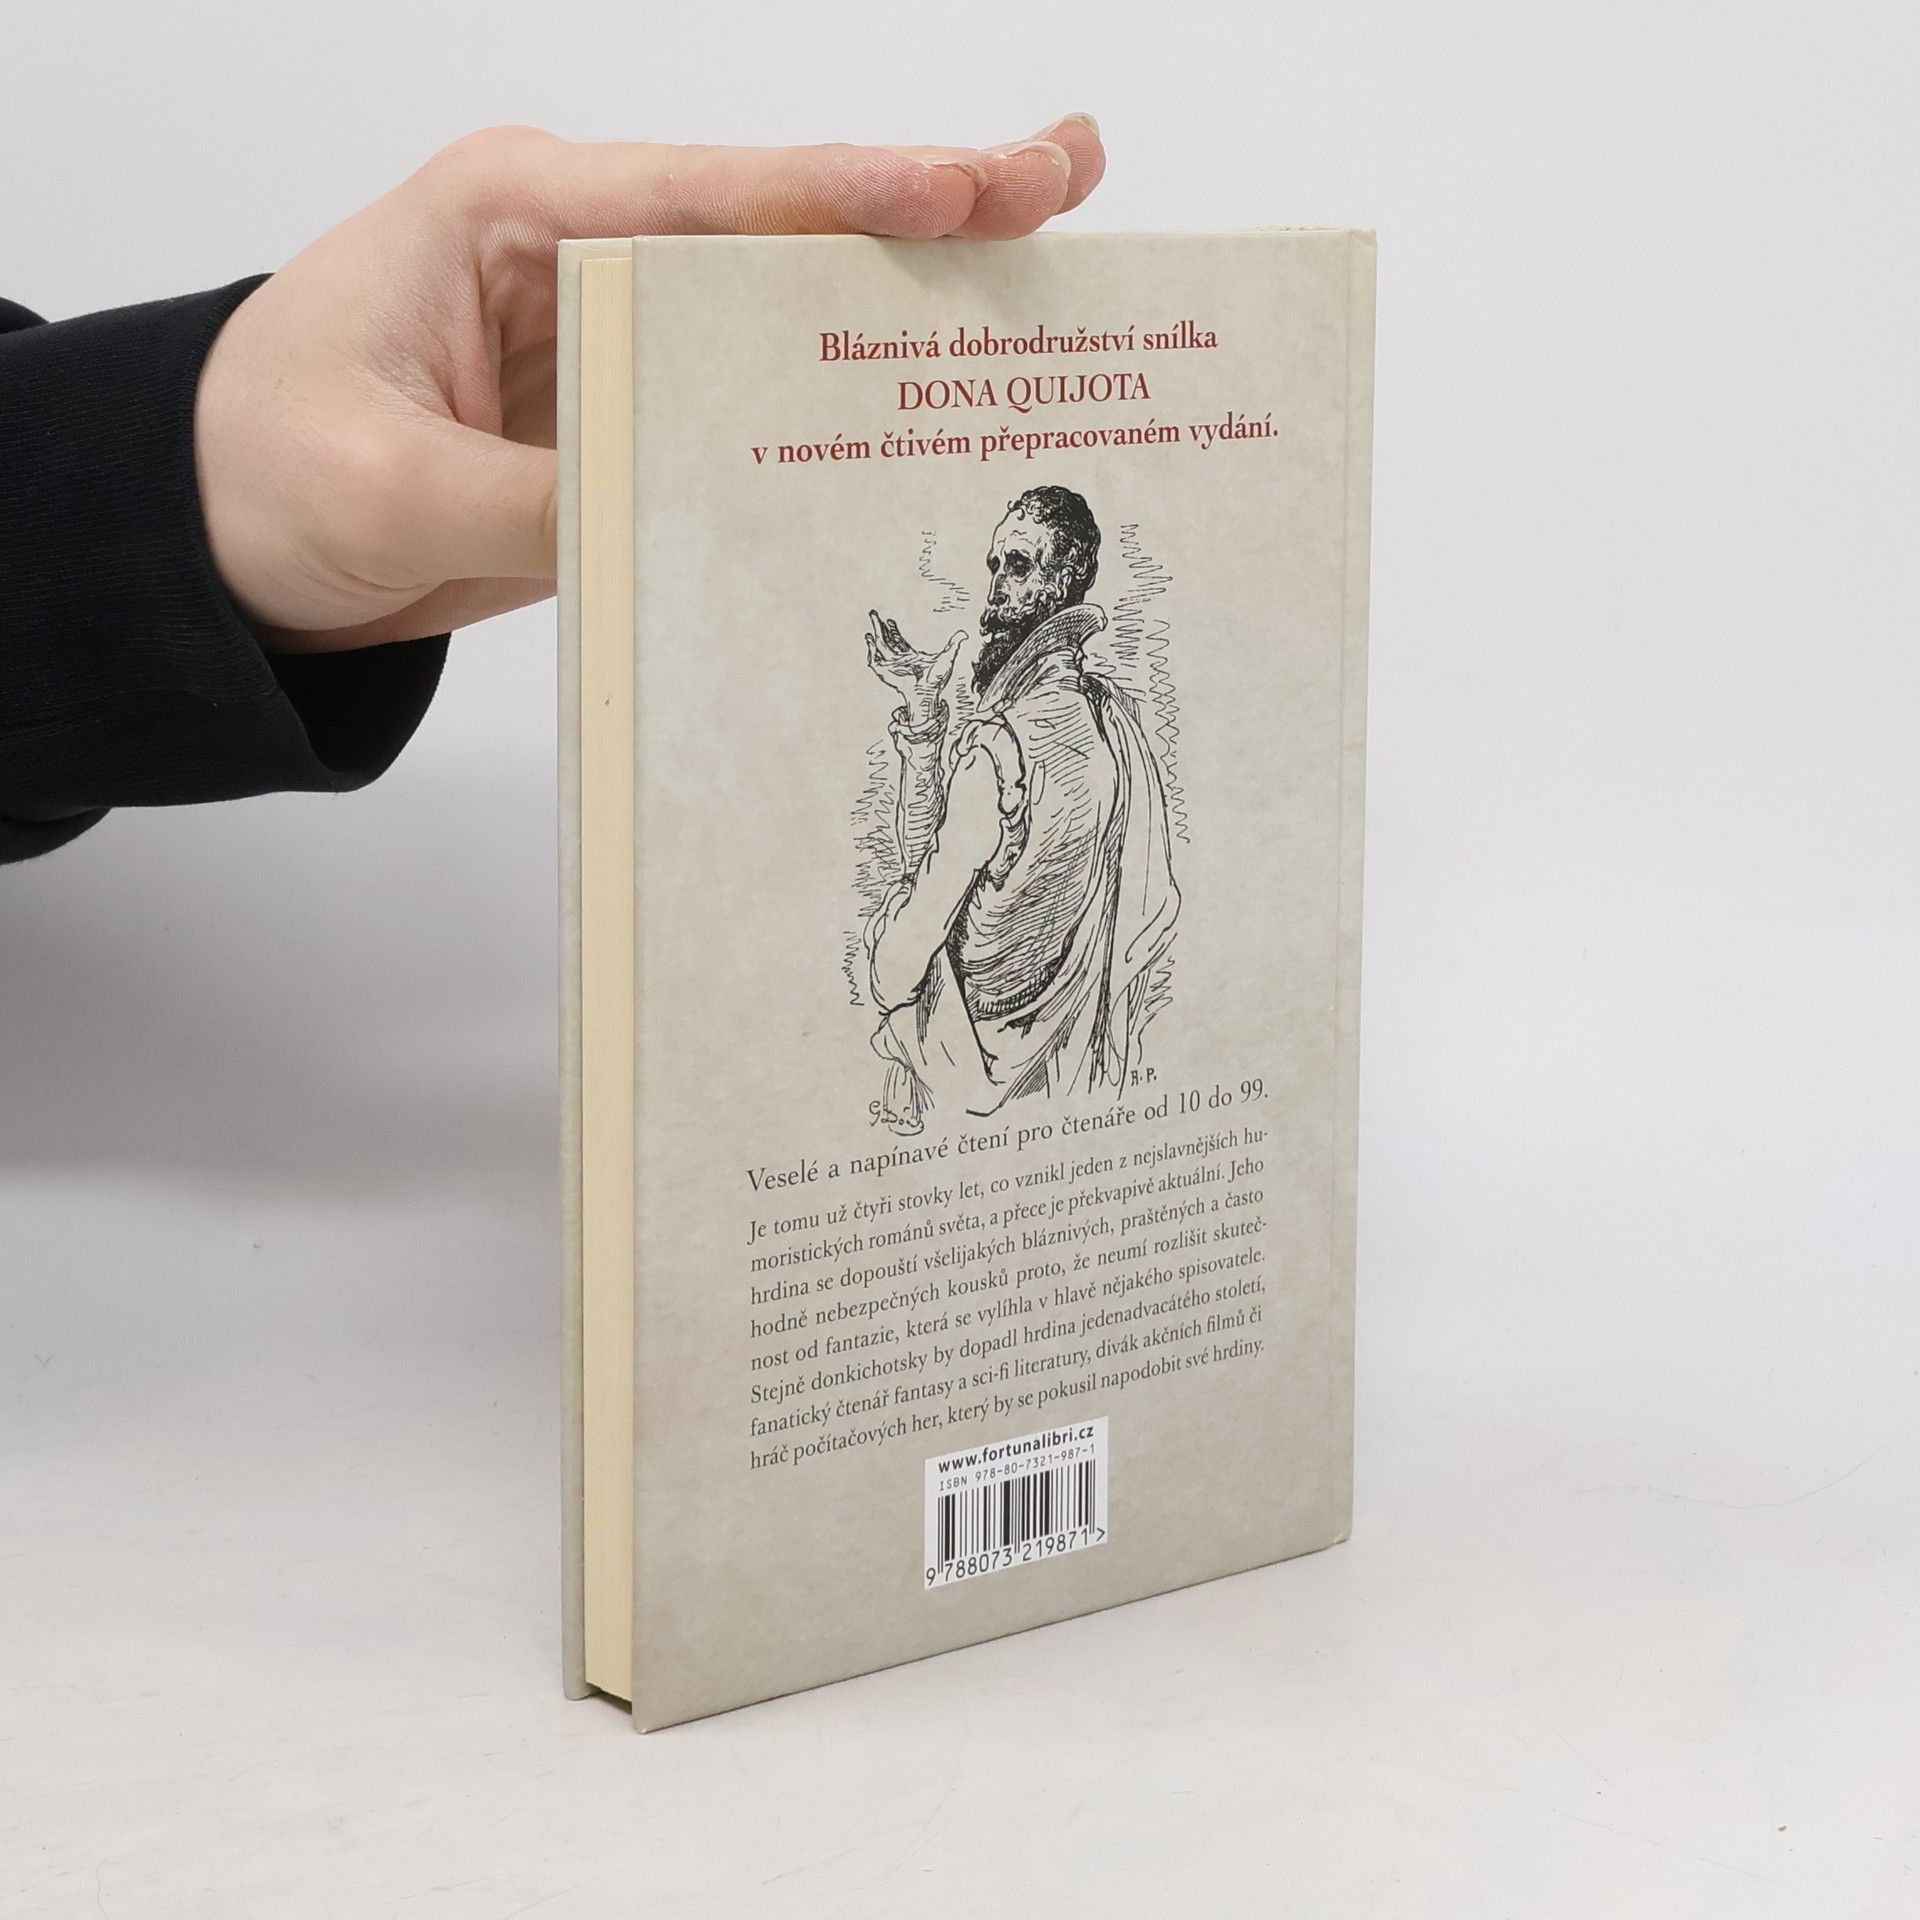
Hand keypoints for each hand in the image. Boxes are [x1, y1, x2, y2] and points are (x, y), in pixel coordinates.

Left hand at [194, 118, 1106, 651]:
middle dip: (931, 210)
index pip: (718, 193)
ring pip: (784, 320)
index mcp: (520, 215)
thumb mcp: (387, 482)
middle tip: (1069, 182)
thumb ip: (539, 500)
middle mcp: (586, 257)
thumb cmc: (257, 465)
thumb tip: (680, 522)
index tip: (982, 186)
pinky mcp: (624, 428)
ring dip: (905, 314)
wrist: (218, 544)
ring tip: (1042, 294)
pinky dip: (836, 418)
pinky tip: (924, 422)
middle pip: (782, 231)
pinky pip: (746, 421)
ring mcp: (616, 345)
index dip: (859, 191)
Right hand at [866, 611, 967, 714]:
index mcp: (910, 657)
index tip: (890, 621)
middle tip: (873, 614)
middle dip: (880, 627)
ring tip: (869, 628)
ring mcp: (891, 666)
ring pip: (879, 648)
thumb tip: (964, 633)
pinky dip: (871, 652)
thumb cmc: (936, 680)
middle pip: (886, 641)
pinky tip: (869, 642)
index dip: (894, 631)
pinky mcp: (886, 673)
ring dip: (874, 637)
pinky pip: (875, 661)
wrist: (927, 693)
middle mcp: (899, 660)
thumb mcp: (946, 658)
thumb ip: (954, 645)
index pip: (899, 642)